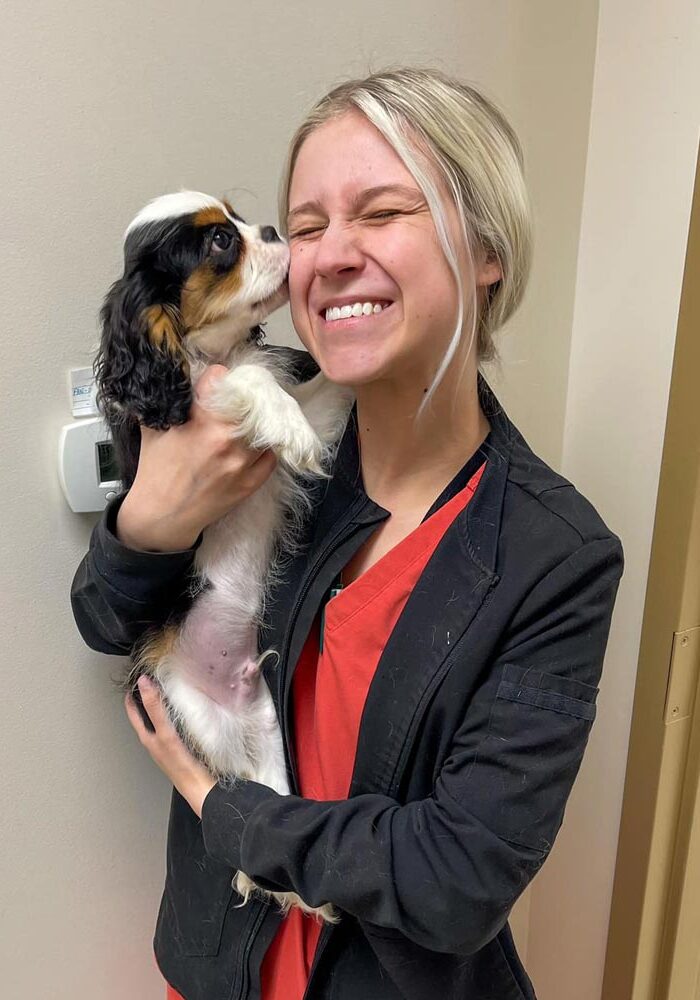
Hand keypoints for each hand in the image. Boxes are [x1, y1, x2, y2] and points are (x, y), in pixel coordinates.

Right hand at [117, 365, 277, 551]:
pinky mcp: (252, 483)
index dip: (216, 377)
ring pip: (266, 428)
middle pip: (251, 401)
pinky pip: (271, 455)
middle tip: (236, 397)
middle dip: (243, 396)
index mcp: (201, 423)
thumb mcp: (154, 428)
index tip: (215, 381)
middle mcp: (227, 440)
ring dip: (258, 422)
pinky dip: (264, 447)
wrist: (163, 516)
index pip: (221, 379)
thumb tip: (175, 378)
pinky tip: (251, 445)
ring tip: (246, 421)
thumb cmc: (155, 471)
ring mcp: (243, 463)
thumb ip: (168, 402)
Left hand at [124, 676, 215, 817]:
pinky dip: (175, 714)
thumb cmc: (180, 763)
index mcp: (147, 737)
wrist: (200, 787)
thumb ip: (155, 708)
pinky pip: (174, 725)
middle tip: (152, 679)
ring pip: (160, 720)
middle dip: (147, 698)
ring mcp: (169, 743)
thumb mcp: (165, 732)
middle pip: (146, 715)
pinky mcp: (182, 746)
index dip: (133, 695)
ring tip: (167, 690)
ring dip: (162, 705)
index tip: (136, 679)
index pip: (133, 711)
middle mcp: (156, 740)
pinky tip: (185, 711)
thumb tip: (144, 683)